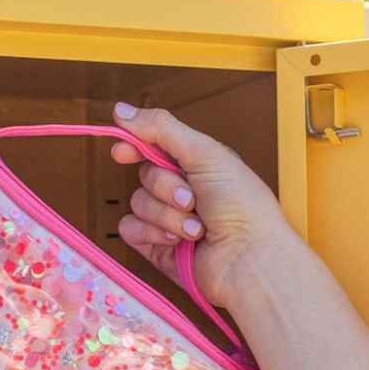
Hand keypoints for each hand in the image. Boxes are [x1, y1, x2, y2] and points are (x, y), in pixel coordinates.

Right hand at [111, 102, 292, 307]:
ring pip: (138, 203)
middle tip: (192, 199)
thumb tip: (120, 111)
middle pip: (146, 176)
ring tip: (196, 228)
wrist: (248, 258)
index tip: (123, 151)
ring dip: (166, 215)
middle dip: (166, 188)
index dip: (135, 146)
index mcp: (198, 165)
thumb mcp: (205, 153)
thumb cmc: (243, 207)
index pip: (154, 147)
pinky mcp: (157, 248)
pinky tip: (176, 242)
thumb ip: (161, 129)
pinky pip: (130, 230)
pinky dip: (152, 233)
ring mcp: (168, 221)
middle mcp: (182, 192)